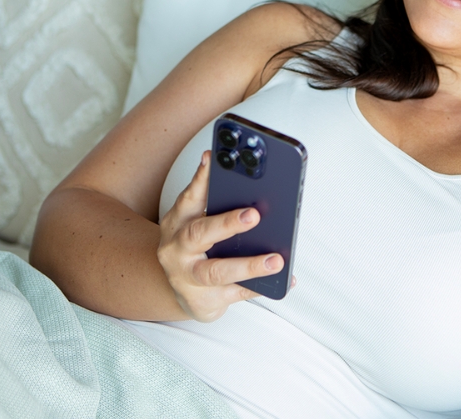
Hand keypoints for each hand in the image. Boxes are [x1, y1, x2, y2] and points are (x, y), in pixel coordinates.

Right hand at [157, 150, 291, 321]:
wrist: (182, 291)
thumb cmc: (195, 248)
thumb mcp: (196, 220)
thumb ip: (212, 199)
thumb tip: (242, 175)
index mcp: (178, 221)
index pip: (189, 197)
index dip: (201, 179)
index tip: (215, 160)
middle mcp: (177, 249)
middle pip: (198, 234)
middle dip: (226, 224)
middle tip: (254, 215)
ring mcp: (187, 277)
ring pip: (216, 272)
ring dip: (248, 265)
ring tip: (276, 261)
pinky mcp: (203, 300)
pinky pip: (235, 294)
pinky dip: (260, 288)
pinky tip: (284, 281)